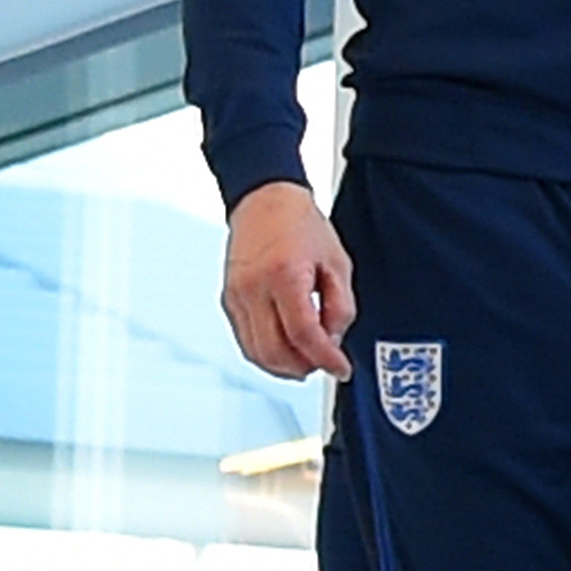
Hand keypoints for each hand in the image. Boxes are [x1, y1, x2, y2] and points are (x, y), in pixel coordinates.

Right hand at [224, 182, 356, 379]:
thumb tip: (333, 342)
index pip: (303, 333)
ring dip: (284, 367)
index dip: (325, 359)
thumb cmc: (302, 227)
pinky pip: (246, 340)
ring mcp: (236, 295)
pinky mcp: (228, 300)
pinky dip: (267, 354)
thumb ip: (341, 307)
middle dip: (305, 367)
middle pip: (275, 351)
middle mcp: (253, 288)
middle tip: (325, 364)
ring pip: (256, 352)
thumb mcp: (337, 264)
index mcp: (284, 275)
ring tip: (308, 360)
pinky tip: (288, 350)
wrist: (264, 201)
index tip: (341, 369)